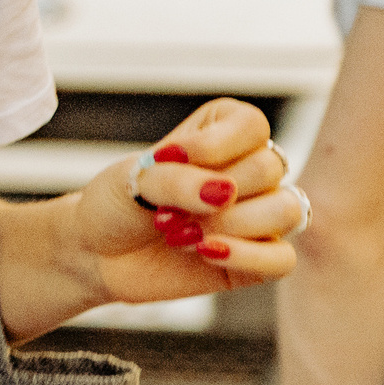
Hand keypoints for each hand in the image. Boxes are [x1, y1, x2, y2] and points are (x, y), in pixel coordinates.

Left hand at [73, 98, 299, 304]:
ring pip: (286, 210)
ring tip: (179, 234)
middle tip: (166, 210)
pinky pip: (284, 259)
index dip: (216, 144)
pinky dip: (247, 256)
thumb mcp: (134, 180)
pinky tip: (205, 252)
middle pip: (268, 168)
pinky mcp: (259, 259)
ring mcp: (259, 215)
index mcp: (223, 134)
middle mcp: (249, 171)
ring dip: (229, 224)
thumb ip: (179, 180)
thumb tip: (226, 192)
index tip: (170, 157)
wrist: (97, 253)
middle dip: (212, 192)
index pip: (251, 124)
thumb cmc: (117, 204)